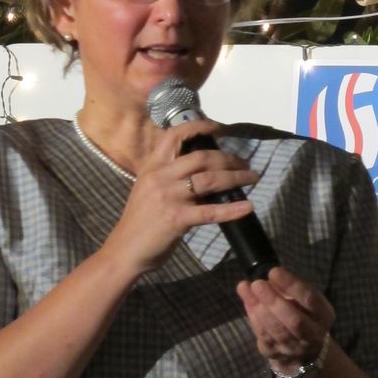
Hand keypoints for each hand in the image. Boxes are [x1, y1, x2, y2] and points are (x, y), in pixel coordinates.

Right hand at [105, 118, 259, 275]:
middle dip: (229, 158)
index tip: (221, 128)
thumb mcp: (148, 189)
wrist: (124, 250)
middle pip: (202, 157)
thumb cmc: (139, 222)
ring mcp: (169, 197)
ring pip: (210, 180)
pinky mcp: (177, 219)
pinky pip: (211, 211)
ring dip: (236, 177)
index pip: (175, 136)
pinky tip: (248, 207)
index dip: (200, 127)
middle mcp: (160, 177)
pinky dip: (232, 209)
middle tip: (245, 163)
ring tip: (252, 178)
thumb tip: (202, 170)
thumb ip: (169, 176)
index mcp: (152, 167)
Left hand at [236, 266, 334, 376]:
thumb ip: (289, 289)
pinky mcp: (276, 354)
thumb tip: (268, 277)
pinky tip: (247, 301)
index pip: (310, 299)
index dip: (291, 285)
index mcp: (323, 315)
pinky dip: (253, 317)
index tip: (274, 271)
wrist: (303, 352)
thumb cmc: (303, 315)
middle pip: (294, 320)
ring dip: (259, 308)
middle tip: (257, 283)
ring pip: (276, 330)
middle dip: (273, 300)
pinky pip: (263, 336)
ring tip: (246, 289)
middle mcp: (312, 335)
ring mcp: (294, 348)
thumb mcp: (304, 301)